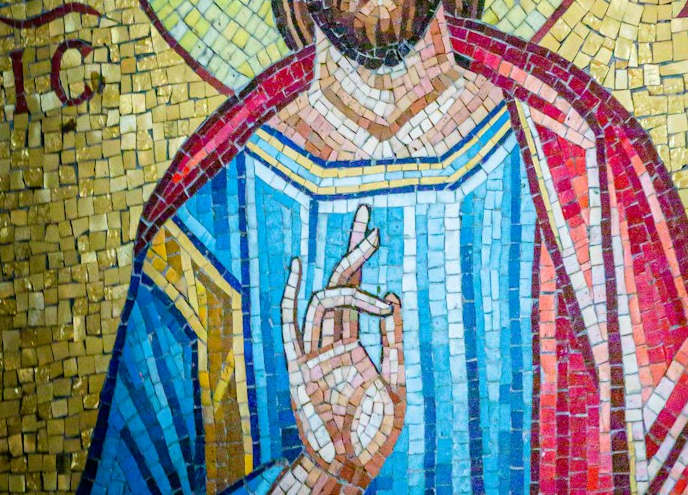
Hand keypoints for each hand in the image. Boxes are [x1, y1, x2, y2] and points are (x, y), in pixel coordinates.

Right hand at [278, 205, 405, 491]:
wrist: (353, 468)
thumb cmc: (375, 432)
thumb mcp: (396, 382)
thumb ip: (392, 340)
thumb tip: (392, 295)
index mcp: (353, 345)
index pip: (356, 294)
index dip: (362, 262)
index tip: (376, 234)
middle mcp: (331, 342)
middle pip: (339, 285)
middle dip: (353, 251)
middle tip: (369, 218)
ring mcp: (314, 354)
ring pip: (324, 301)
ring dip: (345, 273)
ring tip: (369, 245)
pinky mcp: (299, 370)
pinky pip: (291, 329)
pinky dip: (291, 298)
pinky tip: (297, 269)